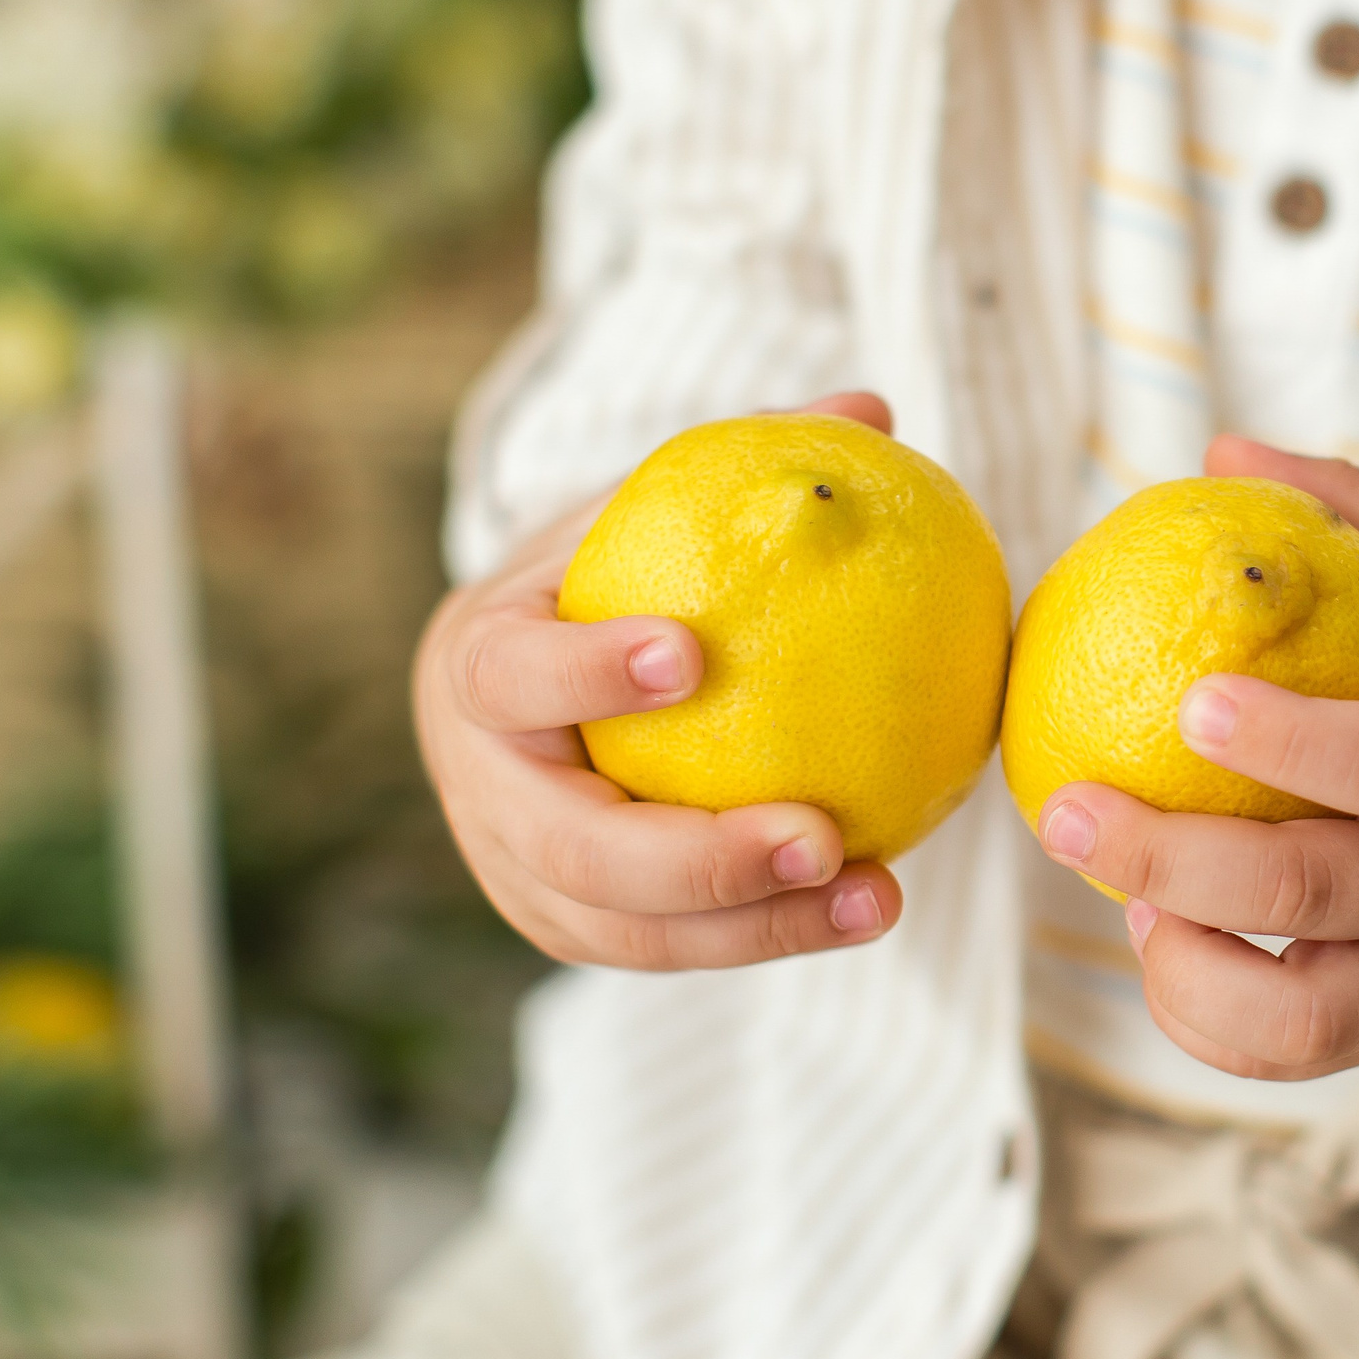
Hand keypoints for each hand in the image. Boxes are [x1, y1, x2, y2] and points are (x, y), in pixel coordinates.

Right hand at [413, 392, 906, 968]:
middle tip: (820, 836)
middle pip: (573, 849)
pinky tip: (873, 903)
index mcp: (476, 665)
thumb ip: (743, 464)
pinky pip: (676, 952)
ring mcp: (518, 875)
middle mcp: (481, 787)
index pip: (511, 675)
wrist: (518, 687)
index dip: (584, 670)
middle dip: (697, 858)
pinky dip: (771, 935)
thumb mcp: (643, 515)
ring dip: (762, 926)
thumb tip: (869, 406)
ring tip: (882, 895)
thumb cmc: (600, 578)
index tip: (688, 651)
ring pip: (632, 931)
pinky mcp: (574, 928)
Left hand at [1033, 436, 1358, 1080]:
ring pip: (1300, 1013)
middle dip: (1171, 857)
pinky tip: (1157, 937)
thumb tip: (1218, 447)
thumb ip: (1356, 518)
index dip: (1292, 741)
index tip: (1189, 700)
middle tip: (1063, 809)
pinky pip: (1288, 1053)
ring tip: (1123, 900)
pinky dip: (1202, 1013)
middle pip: (1316, 888)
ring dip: (1183, 963)